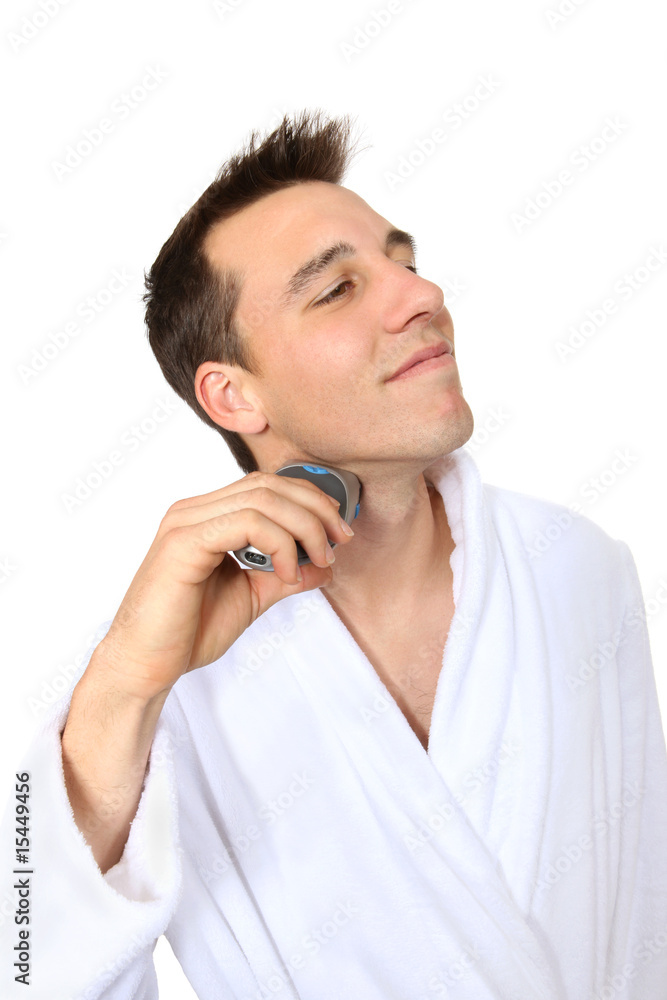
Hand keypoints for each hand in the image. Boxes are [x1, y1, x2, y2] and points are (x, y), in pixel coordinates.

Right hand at [90, 471, 353, 701]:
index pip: (267, 485)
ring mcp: (186, 522)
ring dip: (304, 527)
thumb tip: (325, 564)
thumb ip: (286, 574)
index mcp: (208, 516)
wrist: (146, 665)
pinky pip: (245, 523)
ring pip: (262, 499)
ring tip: (319, 560)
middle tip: (341, 542)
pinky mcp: (183, 542)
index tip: (340, 532)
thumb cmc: (189, 632)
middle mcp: (195, 510)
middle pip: (269, 484)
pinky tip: (286, 572)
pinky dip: (279, 543)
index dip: (311, 500)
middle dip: (316, 509)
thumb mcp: (253, 596)